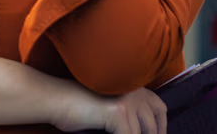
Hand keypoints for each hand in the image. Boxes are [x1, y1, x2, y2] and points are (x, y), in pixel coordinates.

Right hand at [51, 82, 167, 133]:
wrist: (56, 100)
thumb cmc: (78, 108)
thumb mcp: (108, 110)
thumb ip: (127, 117)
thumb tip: (142, 132)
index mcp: (133, 87)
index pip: (159, 108)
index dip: (161, 126)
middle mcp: (134, 91)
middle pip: (154, 125)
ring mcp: (127, 101)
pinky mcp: (118, 113)